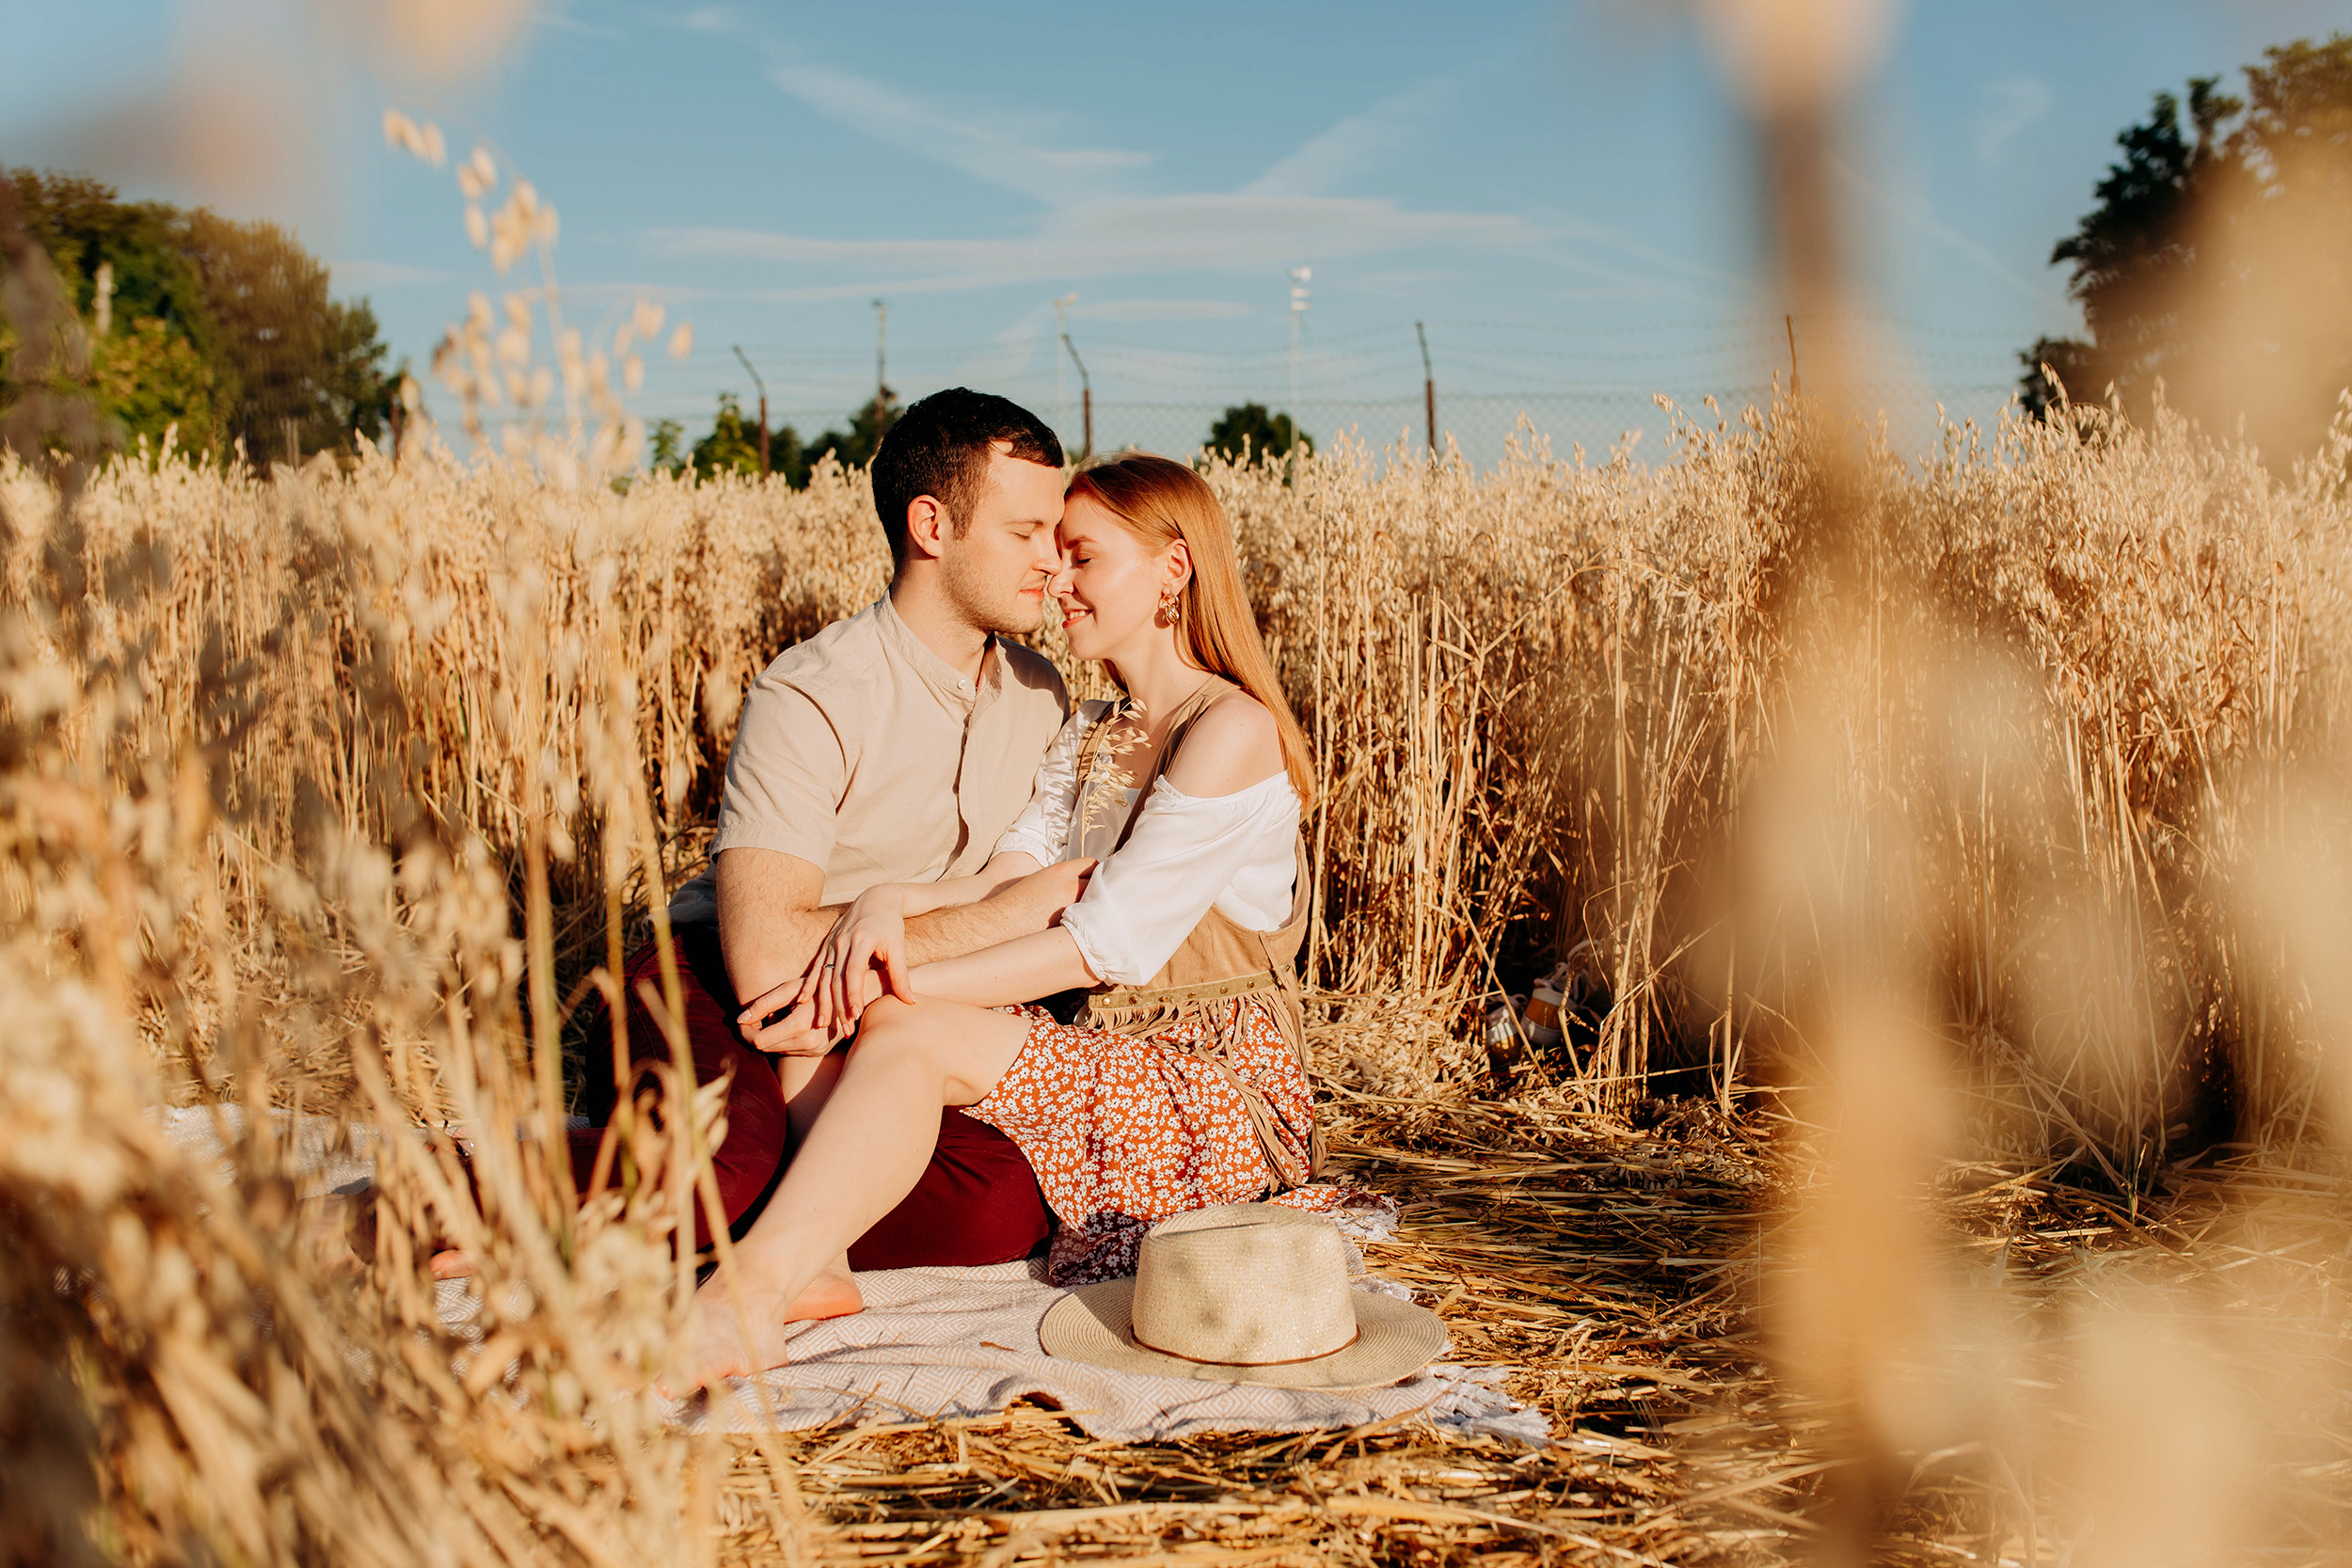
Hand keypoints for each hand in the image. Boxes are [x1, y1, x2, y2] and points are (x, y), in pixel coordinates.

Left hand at [737, 973, 840, 1055]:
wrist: (849, 996)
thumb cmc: (817, 987)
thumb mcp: (789, 989)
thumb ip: (763, 1004)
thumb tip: (740, 1019)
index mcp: (799, 1026)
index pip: (759, 1041)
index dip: (746, 1032)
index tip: (741, 1021)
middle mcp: (808, 1043)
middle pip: (766, 1049)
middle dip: (755, 1035)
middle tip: (751, 1019)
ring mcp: (814, 1050)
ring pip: (777, 1051)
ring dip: (769, 1038)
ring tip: (773, 1019)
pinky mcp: (818, 1053)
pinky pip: (790, 1051)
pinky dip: (783, 1040)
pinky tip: (788, 1025)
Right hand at [814, 884, 911, 1030]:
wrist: (876, 899)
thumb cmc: (890, 925)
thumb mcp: (899, 947)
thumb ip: (901, 975)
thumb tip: (911, 1002)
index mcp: (861, 941)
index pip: (854, 973)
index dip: (853, 995)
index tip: (855, 1015)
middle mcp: (842, 941)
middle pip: (836, 979)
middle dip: (838, 1006)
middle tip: (843, 1029)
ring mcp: (831, 943)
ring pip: (823, 977)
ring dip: (822, 1001)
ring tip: (822, 1024)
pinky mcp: (826, 944)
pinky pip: (815, 968)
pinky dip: (809, 985)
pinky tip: (801, 1001)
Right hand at [1004, 857, 1096, 924]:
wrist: (1004, 921)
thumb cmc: (1016, 899)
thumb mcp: (1042, 877)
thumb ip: (1062, 876)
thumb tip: (1076, 881)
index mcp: (1063, 871)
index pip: (1091, 864)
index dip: (1092, 870)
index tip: (1091, 875)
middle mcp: (1072, 887)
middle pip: (1099, 882)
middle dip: (1098, 885)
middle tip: (1094, 891)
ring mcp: (1074, 908)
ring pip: (1095, 902)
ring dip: (1094, 903)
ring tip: (1087, 907)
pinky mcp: (1072, 926)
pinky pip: (1086, 919)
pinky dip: (1085, 919)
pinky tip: (1078, 922)